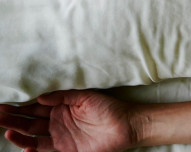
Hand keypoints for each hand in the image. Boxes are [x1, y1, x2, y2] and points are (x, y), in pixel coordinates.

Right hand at [0, 90, 136, 151]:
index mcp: (61, 108)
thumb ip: (63, 96)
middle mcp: (57, 122)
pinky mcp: (66, 150)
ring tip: (6, 130)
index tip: (3, 105)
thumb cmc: (108, 107)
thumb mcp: (85, 96)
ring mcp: (60, 137)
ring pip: (33, 137)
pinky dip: (33, 149)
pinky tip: (25, 147)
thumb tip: (40, 97)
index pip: (34, 108)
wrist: (126, 124)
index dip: (19, 107)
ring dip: (18, 134)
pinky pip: (45, 150)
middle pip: (29, 122)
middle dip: (12, 119)